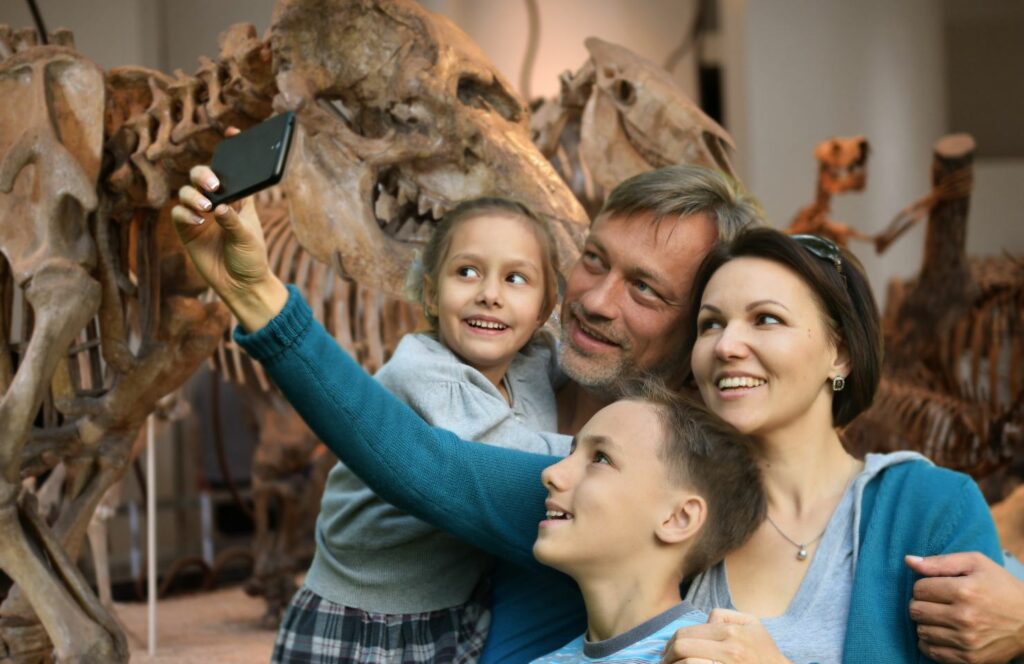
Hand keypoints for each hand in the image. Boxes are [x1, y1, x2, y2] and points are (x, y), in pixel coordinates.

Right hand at [171, 130, 286, 330]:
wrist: (241, 285)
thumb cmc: (252, 258)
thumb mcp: (248, 238)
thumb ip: (234, 221)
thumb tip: (220, 206)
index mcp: (239, 198)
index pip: (233, 169)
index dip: (231, 148)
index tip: (232, 130)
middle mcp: (217, 202)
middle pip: (202, 175)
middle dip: (203, 174)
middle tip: (212, 185)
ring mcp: (200, 215)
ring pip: (187, 192)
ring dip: (193, 195)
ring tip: (206, 208)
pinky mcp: (187, 231)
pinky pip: (179, 214)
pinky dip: (185, 214)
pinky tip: (198, 221)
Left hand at [661, 608, 790, 663]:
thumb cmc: (766, 653)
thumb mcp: (754, 626)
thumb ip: (727, 617)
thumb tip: (705, 619)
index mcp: (732, 632)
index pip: (687, 633)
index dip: (672, 642)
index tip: (667, 651)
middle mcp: (730, 650)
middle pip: (682, 647)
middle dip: (668, 655)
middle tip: (664, 661)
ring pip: (687, 662)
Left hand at [907, 552, 1023, 662]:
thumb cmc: (1000, 587)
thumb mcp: (975, 564)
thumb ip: (940, 562)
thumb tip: (908, 561)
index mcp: (964, 591)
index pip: (919, 589)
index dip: (925, 586)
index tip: (938, 587)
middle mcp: (964, 618)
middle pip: (916, 610)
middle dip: (922, 604)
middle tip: (938, 603)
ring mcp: (967, 641)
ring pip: (921, 631)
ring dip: (927, 623)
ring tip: (943, 617)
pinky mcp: (970, 659)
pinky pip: (931, 652)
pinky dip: (931, 642)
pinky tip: (943, 633)